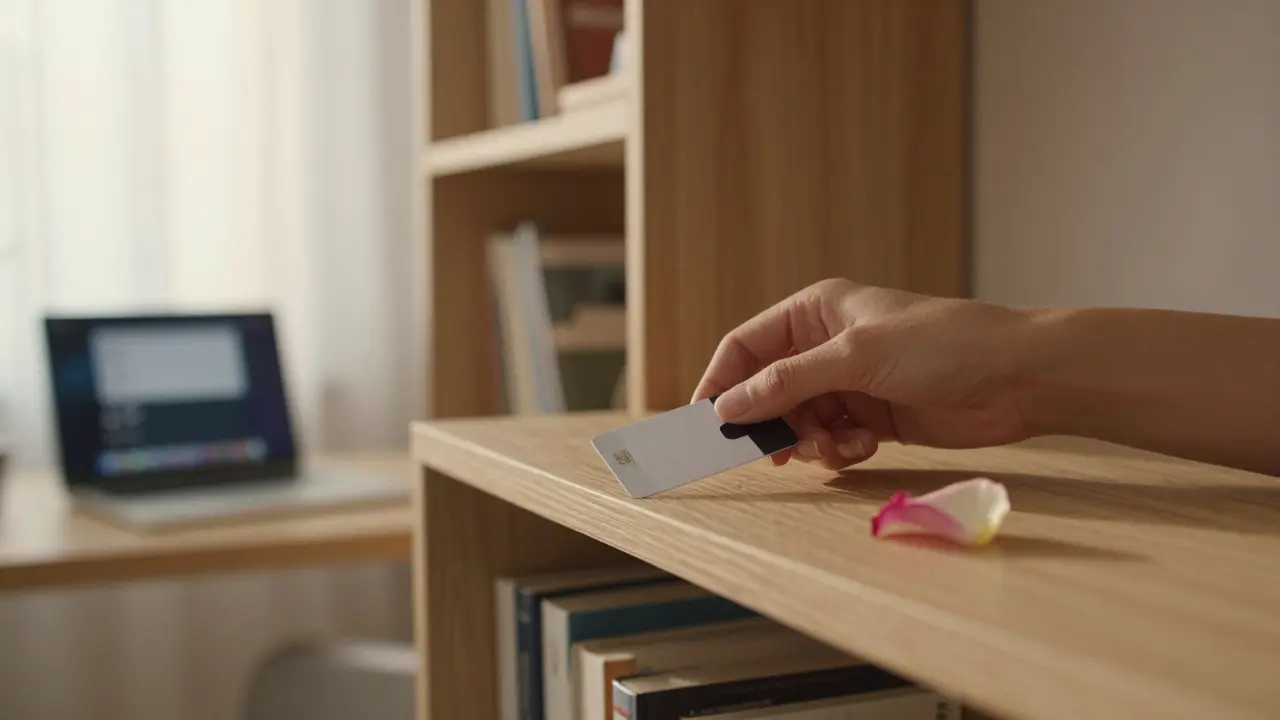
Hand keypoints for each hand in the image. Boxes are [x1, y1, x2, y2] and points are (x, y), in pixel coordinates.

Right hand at [692, 279, 1034, 469]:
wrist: (1019, 378)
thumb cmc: (943, 344)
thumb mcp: (856, 356)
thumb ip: (788, 381)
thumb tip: (728, 405)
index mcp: (816, 311)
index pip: (747, 345)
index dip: (723, 381)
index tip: (708, 422)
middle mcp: (827, 345)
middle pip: (769, 389)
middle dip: (772, 421)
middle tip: (777, 451)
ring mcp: (850, 383)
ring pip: (799, 421)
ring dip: (810, 441)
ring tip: (838, 448)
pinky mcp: (874, 418)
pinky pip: (831, 440)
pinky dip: (839, 451)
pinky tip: (864, 449)